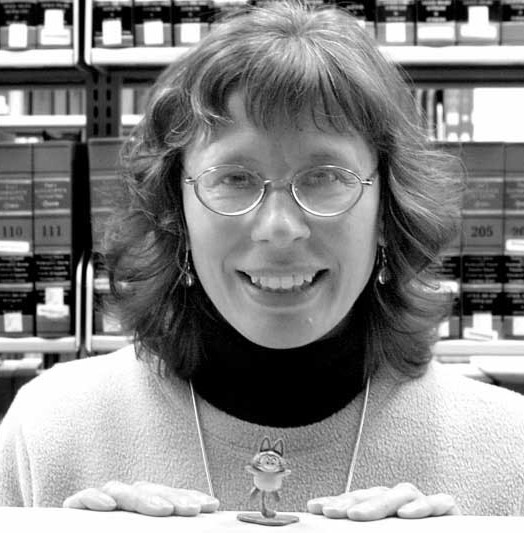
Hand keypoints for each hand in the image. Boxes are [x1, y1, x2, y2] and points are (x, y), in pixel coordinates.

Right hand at [63, 481, 219, 516]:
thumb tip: (199, 519)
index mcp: (144, 508)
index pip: (169, 497)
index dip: (190, 498)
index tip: (212, 505)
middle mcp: (125, 502)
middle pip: (150, 491)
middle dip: (173, 498)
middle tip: (191, 510)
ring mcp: (102, 502)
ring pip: (122, 490)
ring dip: (143, 498)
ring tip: (162, 510)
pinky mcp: (76, 508)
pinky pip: (84, 497)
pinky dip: (95, 498)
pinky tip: (108, 505)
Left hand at [307, 483, 459, 520]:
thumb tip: (332, 527)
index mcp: (384, 512)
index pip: (358, 501)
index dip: (337, 502)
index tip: (314, 508)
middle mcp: (402, 504)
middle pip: (376, 493)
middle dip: (351, 502)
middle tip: (331, 514)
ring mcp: (425, 506)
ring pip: (402, 492)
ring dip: (379, 502)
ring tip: (360, 516)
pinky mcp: (449, 512)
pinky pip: (439, 502)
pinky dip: (424, 505)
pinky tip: (407, 515)